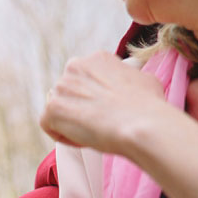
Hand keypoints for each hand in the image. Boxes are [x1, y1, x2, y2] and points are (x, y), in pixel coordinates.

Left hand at [40, 51, 168, 154]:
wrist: (141, 124)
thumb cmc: (148, 105)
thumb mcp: (142, 79)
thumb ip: (125, 77)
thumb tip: (126, 83)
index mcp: (96, 59)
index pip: (84, 79)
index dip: (94, 97)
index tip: (105, 109)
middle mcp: (74, 67)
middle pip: (68, 93)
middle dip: (80, 108)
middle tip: (98, 122)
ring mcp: (60, 88)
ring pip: (58, 109)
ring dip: (72, 122)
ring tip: (95, 131)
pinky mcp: (52, 109)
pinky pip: (49, 125)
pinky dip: (63, 136)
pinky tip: (84, 139)